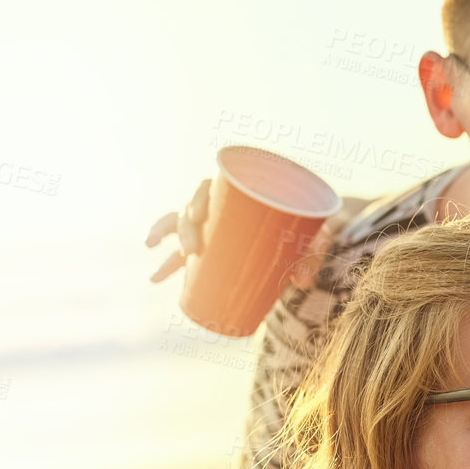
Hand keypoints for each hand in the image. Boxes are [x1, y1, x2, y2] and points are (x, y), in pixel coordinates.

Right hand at [145, 178, 339, 290]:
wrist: (308, 236)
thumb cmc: (308, 229)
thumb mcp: (312, 237)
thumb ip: (311, 254)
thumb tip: (301, 281)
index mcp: (238, 193)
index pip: (207, 188)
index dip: (198, 199)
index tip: (198, 216)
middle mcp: (220, 207)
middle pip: (190, 210)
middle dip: (182, 230)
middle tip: (189, 250)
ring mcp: (214, 227)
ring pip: (181, 230)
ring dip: (166, 247)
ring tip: (157, 267)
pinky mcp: (213, 246)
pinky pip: (185, 252)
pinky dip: (170, 264)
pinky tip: (156, 279)